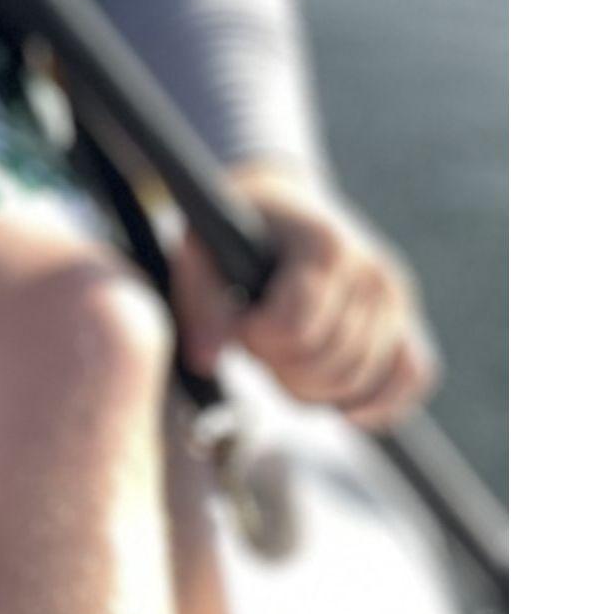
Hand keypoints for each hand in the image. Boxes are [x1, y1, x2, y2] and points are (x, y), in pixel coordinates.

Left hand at [168, 160, 438, 428]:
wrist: (282, 204)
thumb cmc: (236, 230)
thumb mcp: (202, 251)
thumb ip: (201, 303)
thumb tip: (206, 361)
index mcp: (325, 246)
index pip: (295, 330)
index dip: (256, 338)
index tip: (240, 318)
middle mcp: (372, 271)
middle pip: (327, 363)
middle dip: (279, 365)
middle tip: (257, 340)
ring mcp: (397, 298)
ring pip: (360, 380)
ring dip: (311, 387)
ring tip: (283, 356)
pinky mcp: (407, 320)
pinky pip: (412, 377)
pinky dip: (380, 402)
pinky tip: (342, 409)